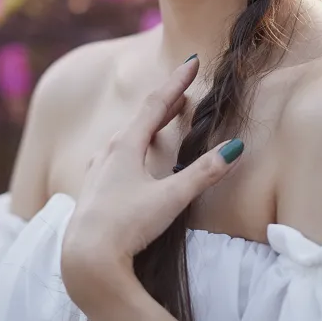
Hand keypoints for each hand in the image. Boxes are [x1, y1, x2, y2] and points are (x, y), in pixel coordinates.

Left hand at [60, 55, 244, 309]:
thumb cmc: (127, 225)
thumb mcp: (171, 198)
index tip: (192, 61)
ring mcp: (97, 172)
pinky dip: (133, 146)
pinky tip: (132, 160)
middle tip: (183, 90)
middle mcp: (108, 152)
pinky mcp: (93, 191)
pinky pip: (116, 157)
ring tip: (161, 120)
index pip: (156, 104)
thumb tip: (235, 148)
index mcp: (125, 146)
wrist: (86, 259)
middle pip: (140, 119)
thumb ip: (203, 173)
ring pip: (126, 138)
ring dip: (147, 125)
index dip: (177, 82)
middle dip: (164, 103)